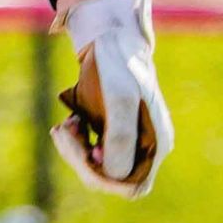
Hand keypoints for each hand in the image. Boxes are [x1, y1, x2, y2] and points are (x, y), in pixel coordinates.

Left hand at [52, 0, 173, 196]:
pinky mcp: (113, 134)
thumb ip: (120, 136)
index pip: (132, 185)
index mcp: (156, 143)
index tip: (87, 152)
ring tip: (67, 124)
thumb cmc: (118, 63)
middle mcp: (146, 147)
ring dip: (75, 150)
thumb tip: (114, 174)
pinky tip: (70, 121)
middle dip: (82, 160)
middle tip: (65, 130)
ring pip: (96, 168)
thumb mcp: (118, 96)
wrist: (111, 37)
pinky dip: (75, 142)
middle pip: (110, 178)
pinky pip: (90, 154)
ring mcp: (130, 141)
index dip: (105, 178)